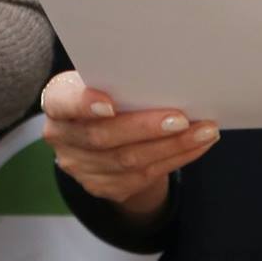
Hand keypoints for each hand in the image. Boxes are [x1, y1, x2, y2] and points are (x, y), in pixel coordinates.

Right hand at [40, 70, 218, 216]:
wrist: (96, 131)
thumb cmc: (104, 90)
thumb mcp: (99, 78)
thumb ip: (117, 80)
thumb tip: (163, 74)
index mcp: (57, 101)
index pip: (63, 102)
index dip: (83, 103)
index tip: (109, 103)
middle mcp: (62, 138)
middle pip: (103, 137)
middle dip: (146, 128)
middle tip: (181, 118)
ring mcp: (81, 168)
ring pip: (129, 161)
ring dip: (172, 146)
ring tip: (204, 131)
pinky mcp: (104, 186)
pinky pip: (144, 177)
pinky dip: (176, 158)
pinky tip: (198, 145)